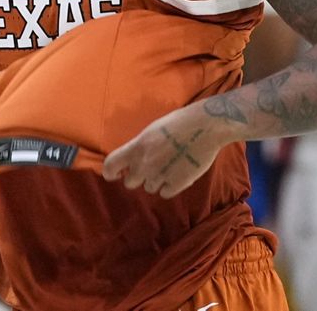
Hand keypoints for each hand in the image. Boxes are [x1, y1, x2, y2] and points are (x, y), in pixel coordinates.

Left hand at [102, 105, 233, 198]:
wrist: (206, 126)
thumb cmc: (179, 123)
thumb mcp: (152, 131)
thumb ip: (140, 147)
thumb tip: (133, 160)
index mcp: (136, 147)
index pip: (110, 166)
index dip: (111, 172)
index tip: (115, 174)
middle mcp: (144, 164)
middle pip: (130, 182)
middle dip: (139, 177)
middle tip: (152, 167)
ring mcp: (160, 176)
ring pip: (150, 188)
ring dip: (156, 181)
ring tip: (170, 165)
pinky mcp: (177, 184)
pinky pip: (165, 193)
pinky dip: (170, 186)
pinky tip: (178, 173)